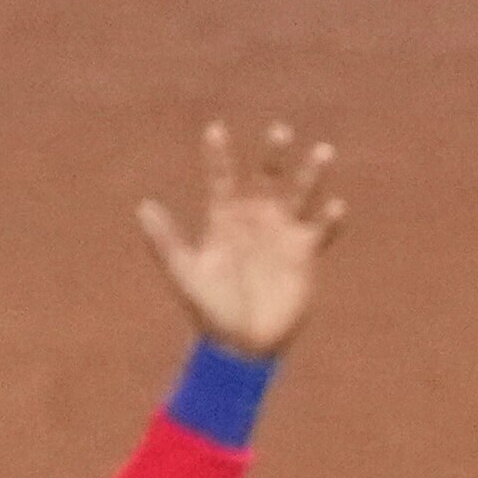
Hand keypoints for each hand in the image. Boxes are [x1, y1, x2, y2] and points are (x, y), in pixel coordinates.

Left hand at [134, 117, 345, 358]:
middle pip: (267, 176)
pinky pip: (322, 230)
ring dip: (312, 174)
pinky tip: (335, 207)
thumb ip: (166, 241)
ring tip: (322, 152)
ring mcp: (282, 234)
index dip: (218, 156)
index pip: (222, 179)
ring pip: (301, 193)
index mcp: (224, 220)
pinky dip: (330, 219)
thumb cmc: (209, 311)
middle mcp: (255, 219)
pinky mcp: (305, 254)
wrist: (240, 347)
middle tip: (279, 131)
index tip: (215, 130)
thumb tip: (143, 207)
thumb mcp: (185, 274)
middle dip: (274, 154)